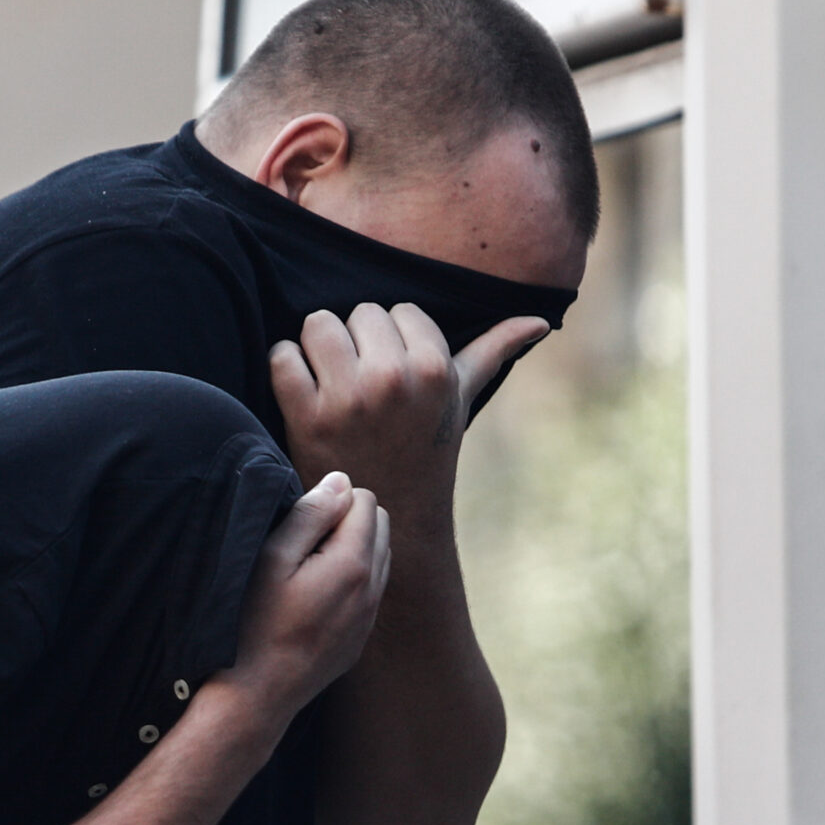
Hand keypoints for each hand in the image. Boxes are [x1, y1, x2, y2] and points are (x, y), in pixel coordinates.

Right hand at [216, 470, 388, 719]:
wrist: (258, 695)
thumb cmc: (253, 624)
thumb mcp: (271, 560)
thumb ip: (310, 515)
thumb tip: (340, 481)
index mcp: (353, 563)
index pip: (364, 499)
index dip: (329, 500)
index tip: (297, 526)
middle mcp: (372, 588)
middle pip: (379, 523)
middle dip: (347, 519)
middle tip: (301, 543)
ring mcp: (369, 616)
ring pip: (379, 556)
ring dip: (351, 548)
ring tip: (306, 569)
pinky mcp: (360, 638)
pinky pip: (369, 590)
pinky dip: (350, 579)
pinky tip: (312, 599)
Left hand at [270, 303, 549, 526]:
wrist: (393, 513)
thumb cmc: (426, 447)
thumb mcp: (462, 398)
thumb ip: (495, 351)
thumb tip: (542, 321)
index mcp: (433, 367)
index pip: (397, 311)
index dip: (391, 340)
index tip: (395, 373)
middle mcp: (392, 378)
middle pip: (357, 312)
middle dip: (357, 341)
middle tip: (362, 381)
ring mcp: (348, 398)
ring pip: (317, 323)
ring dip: (318, 346)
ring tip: (330, 377)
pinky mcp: (307, 416)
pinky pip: (282, 356)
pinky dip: (286, 366)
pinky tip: (303, 391)